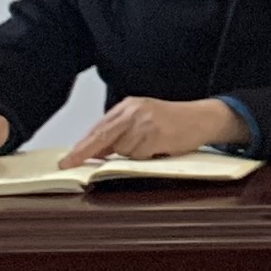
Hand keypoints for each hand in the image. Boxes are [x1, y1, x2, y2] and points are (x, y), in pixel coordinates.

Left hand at [69, 95, 251, 163]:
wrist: (202, 117)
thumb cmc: (173, 121)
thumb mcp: (144, 119)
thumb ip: (122, 132)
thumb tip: (97, 152)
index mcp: (128, 105)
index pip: (98, 127)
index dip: (82, 145)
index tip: (67, 159)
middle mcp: (134, 111)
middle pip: (101, 136)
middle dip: (83, 152)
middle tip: (68, 164)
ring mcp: (144, 122)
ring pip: (122, 150)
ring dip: (131, 155)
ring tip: (151, 148)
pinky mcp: (155, 134)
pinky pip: (139, 155)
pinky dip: (145, 157)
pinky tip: (159, 148)